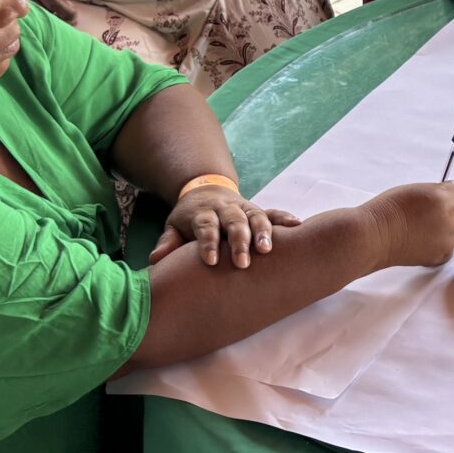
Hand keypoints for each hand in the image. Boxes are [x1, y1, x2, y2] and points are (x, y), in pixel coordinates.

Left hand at [151, 185, 301, 268]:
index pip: (205, 226)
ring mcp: (243, 207)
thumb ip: (168, 242)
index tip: (209, 261)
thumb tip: (156, 258)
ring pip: (255, 216)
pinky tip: (296, 224)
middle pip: (233, 221)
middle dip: (239, 240)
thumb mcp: (173, 227)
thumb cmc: (189, 219)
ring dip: (263, 231)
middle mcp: (224, 208)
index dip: (207, 242)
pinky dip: (284, 217)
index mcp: (202, 213)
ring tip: (267, 250)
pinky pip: (272, 212)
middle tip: (243, 262)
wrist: (204, 190)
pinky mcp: (256, 209)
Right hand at [366, 182, 453, 267]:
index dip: (448, 196)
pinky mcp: (441, 254)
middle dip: (448, 214)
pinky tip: (425, 244)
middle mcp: (450, 215)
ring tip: (425, 233)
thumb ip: (433, 194)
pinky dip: (440, 249)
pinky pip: (449, 251)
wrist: (376, 235)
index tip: (442, 200)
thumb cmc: (387, 212)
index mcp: (443, 195)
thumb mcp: (413, 190)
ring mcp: (448, 236)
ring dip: (446, 232)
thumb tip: (439, 200)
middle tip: (429, 218)